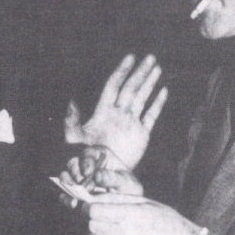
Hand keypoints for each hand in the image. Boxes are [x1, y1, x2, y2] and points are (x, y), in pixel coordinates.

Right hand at [60, 146, 143, 195]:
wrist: (128, 206)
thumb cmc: (129, 188)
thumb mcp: (127, 182)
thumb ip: (113, 177)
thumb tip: (97, 175)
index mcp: (100, 156)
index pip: (89, 153)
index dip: (86, 161)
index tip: (88, 172)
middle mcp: (86, 165)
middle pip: (73, 163)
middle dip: (76, 174)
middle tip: (84, 186)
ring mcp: (78, 178)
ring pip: (66, 177)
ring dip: (69, 186)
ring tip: (76, 195)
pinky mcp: (74, 192)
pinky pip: (65, 193)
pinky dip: (66, 198)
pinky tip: (73, 203)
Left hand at [64, 54, 167, 169]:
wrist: (100, 177)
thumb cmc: (83, 157)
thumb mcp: (74, 139)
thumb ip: (72, 121)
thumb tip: (71, 101)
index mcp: (103, 111)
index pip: (114, 86)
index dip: (122, 71)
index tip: (130, 58)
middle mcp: (118, 114)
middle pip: (131, 88)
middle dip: (140, 73)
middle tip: (150, 57)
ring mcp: (130, 123)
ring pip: (142, 98)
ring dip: (149, 83)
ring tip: (156, 68)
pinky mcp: (141, 135)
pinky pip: (151, 116)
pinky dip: (157, 104)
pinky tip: (163, 91)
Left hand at [85, 199, 201, 234]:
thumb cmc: (165, 219)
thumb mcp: (144, 202)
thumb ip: (117, 199)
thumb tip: (92, 198)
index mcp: (132, 214)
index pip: (95, 211)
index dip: (90, 207)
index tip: (93, 207)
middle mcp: (127, 233)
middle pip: (92, 226)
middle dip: (94, 220)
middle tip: (101, 219)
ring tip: (105, 233)